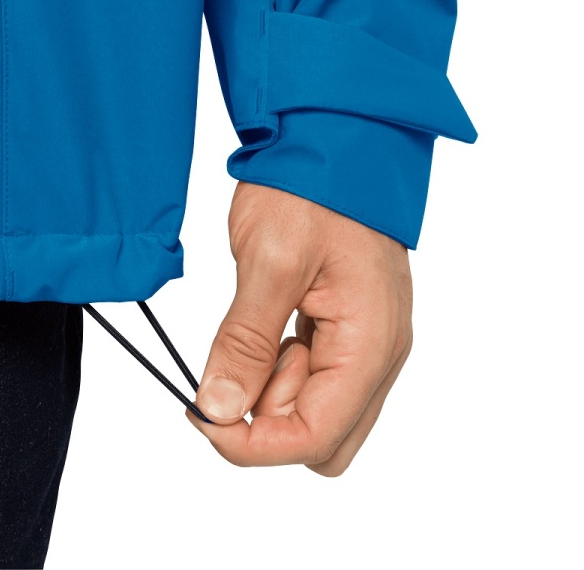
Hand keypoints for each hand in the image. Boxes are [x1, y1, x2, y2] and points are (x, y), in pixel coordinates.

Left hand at [186, 181, 412, 475]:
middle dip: (267, 419)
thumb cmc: (313, 188)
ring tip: (254, 321)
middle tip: (232, 363)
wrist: (335, 138)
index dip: (253, 444)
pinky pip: (315, 374)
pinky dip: (280, 364)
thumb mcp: (270, 263)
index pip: (316, 438)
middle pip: (323, 438)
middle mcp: (380, 354)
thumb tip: (218, 408)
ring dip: (272, 386)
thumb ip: (246, 343)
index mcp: (371, 345)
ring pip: (316, 409)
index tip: (202, 417)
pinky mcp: (350, 326)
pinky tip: (266, 318)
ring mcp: (368, 341)